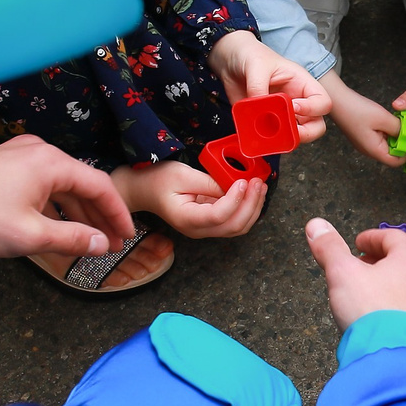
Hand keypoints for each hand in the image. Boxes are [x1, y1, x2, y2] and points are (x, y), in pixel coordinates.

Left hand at [0, 134, 133, 259]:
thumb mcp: (30, 235)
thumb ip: (72, 239)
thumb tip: (101, 244)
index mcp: (52, 163)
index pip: (100, 186)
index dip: (117, 213)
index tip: (127, 236)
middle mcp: (39, 152)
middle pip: (82, 183)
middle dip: (98, 215)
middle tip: (111, 243)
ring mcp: (20, 156)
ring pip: (61, 185)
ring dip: (76, 212)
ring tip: (87, 239)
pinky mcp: (4, 165)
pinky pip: (41, 184)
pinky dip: (54, 205)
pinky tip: (57, 226)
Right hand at [121, 159, 265, 238]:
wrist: (145, 191)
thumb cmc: (158, 180)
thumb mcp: (181, 174)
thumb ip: (208, 182)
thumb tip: (234, 186)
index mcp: (186, 219)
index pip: (217, 216)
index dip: (235, 200)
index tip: (243, 181)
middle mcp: (198, 230)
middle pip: (233, 226)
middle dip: (251, 204)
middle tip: (259, 182)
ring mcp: (206, 230)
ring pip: (238, 227)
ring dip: (253, 208)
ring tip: (260, 186)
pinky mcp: (212, 224)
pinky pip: (235, 222)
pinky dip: (248, 209)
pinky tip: (253, 193)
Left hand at [211, 30, 329, 145]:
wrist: (230, 61)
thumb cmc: (251, 55)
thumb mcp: (256, 65)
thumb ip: (258, 87)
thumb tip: (259, 109)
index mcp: (302, 85)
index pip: (322, 102)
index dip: (312, 109)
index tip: (293, 107)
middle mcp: (296, 102)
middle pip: (316, 126)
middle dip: (305, 133)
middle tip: (287, 131)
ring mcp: (282, 115)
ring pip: (295, 136)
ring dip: (284, 139)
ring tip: (267, 132)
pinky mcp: (265, 123)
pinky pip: (271, 138)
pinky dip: (264, 141)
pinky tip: (254, 133)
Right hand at [304, 219, 405, 328]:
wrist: (398, 359)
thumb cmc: (374, 313)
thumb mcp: (342, 274)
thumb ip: (329, 248)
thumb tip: (316, 225)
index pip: (392, 238)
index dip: (372, 238)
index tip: (359, 243)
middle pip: (405, 262)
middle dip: (381, 262)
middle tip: (362, 267)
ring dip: (392, 285)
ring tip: (371, 294)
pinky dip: (400, 308)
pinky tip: (384, 320)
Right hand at [324, 73, 402, 162]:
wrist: (336, 101)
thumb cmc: (357, 110)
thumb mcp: (383, 118)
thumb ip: (399, 129)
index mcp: (374, 150)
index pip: (397, 162)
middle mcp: (369, 151)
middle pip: (392, 154)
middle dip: (403, 143)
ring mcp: (365, 144)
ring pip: (387, 145)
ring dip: (395, 136)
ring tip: (400, 122)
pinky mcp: (363, 136)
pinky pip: (380, 138)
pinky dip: (387, 131)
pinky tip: (389, 120)